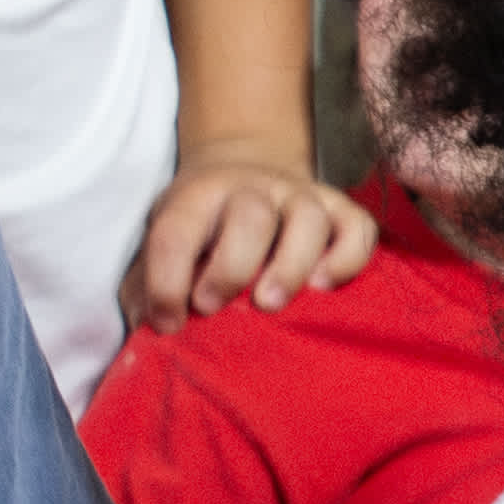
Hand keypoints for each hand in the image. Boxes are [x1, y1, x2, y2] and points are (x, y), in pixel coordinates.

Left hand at [125, 150, 376, 332]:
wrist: (244, 171)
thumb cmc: (199, 228)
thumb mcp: (162, 243)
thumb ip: (146, 284)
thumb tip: (148, 331)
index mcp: (197, 196)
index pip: (176, 232)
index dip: (166, 280)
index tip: (167, 322)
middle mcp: (251, 187)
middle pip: (249, 217)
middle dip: (230, 267)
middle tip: (215, 307)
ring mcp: (300, 195)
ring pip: (307, 220)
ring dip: (290, 266)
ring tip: (270, 303)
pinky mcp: (340, 208)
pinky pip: (357, 228)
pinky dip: (346, 258)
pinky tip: (323, 286)